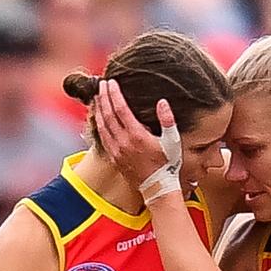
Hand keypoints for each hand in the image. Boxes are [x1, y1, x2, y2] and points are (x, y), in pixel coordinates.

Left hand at [95, 80, 180, 195]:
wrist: (158, 188)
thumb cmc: (167, 165)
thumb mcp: (172, 142)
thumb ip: (168, 121)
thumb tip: (162, 102)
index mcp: (137, 135)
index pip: (120, 109)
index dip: (114, 94)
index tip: (111, 82)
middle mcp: (123, 143)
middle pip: (108, 115)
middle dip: (104, 97)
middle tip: (101, 85)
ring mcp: (117, 151)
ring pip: (102, 126)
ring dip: (99, 110)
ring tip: (97, 98)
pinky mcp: (114, 159)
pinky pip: (102, 138)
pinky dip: (99, 125)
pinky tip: (99, 118)